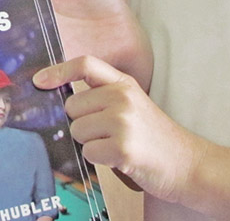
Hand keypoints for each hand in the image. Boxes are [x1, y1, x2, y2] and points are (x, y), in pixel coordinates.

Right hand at [14, 0, 150, 85]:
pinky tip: (20, 67)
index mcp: (43, 5)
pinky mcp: (57, 66)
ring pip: (20, 50)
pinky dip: (28, 70)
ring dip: (9, 51)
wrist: (128, 36)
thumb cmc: (106, 6)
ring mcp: (48, 48)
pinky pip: (38, 69)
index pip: (14, 5)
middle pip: (12, 30)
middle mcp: (41, 28)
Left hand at [34, 56, 205, 204]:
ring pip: (78, 131)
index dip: (59, 71)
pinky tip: (121, 159)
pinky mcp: (123, 147)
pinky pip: (88, 152)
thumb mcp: (134, 105)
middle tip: (109, 134)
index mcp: (126, 84)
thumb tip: (65, 101)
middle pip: (72, 107)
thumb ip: (105, 97)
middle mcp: (123, 97)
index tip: (40, 81)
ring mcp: (123, 121)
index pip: (86, 65)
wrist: (189, 164)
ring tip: (117, 146)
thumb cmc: (156, 139)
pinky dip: (100, 160)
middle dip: (83, 124)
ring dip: (92, 144)